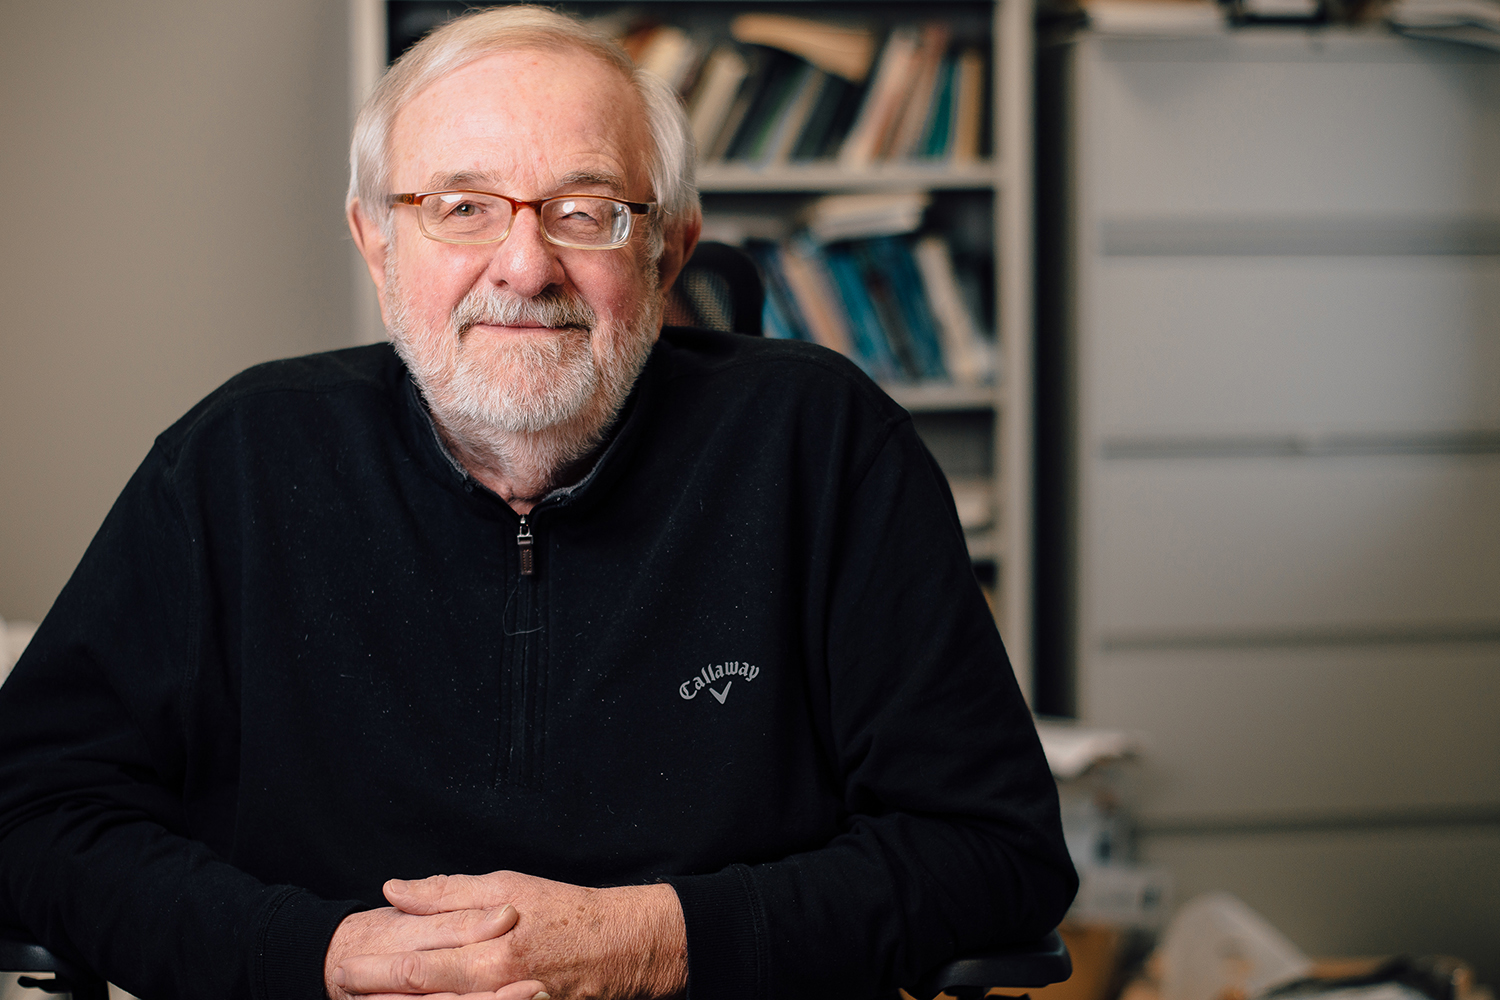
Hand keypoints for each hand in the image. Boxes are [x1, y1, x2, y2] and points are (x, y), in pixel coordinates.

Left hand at [332, 871, 686, 999]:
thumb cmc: (564, 909)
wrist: (620, 945)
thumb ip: (448, 893)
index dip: (374, 970)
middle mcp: (493, 988)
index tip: (343, 965)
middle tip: (341, 987)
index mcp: (487, 952)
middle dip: (377, 997)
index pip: (415, 967)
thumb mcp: (507, 886)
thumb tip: (395, 890)